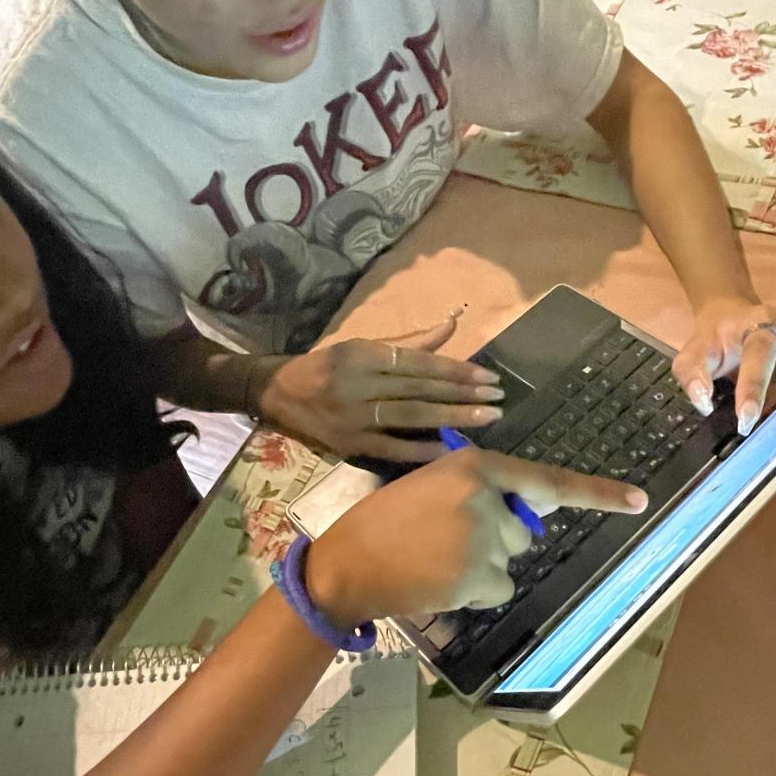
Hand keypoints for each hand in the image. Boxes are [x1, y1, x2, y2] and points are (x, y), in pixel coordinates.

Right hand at [251, 315, 503, 461]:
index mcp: (362, 355)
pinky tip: (452, 449)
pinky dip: (423, 450)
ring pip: (411, 418)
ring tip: (487, 419)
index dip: (456, 370)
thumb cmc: (327, 365)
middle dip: (463, 395)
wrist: (277, 394)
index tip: (488, 377)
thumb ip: (409, 341)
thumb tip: (452, 326)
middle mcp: (357, 384)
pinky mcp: (349, 445)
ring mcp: (353, 418)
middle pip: (420, 390)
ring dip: (453, 419)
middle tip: (498, 399)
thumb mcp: (362, 345)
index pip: (419, 363)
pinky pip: (393, 449)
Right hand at [305, 448, 648, 627]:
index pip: (547, 480)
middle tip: (444, 541)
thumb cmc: (385, 523)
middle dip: (496, 542)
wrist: (345, 562)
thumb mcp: (431, 485)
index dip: (598, 493)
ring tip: (436, 560)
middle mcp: (484, 494)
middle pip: (525, 531)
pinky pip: (498, 589)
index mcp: (475, 465)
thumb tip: (527, 517)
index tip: (639, 500)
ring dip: (484, 570)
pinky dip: (475, 594)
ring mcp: (481, 535)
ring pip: (511, 562)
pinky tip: (439, 582)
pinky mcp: (475, 573)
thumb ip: (479, 492)